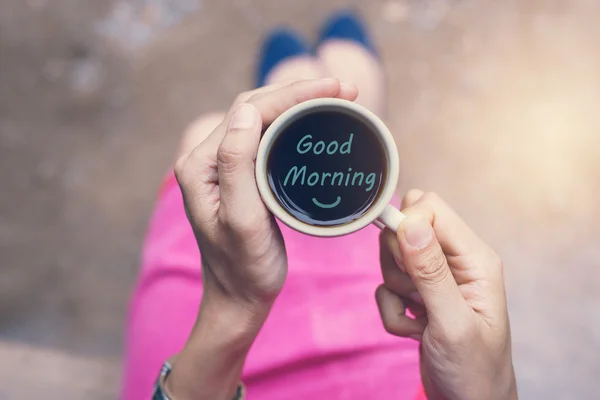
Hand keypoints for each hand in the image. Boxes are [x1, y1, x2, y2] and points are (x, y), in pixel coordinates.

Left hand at [167, 78, 357, 399]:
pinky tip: (314, 120)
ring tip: (337, 97)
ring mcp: (224, 166)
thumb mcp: (243, 221)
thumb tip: (247, 111)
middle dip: (299, 92)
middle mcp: (207, 159)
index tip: (334, 88)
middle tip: (344, 89)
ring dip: (298, 103)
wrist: (239, 298)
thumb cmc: (242, 268)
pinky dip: (294, 124)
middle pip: (255, 108)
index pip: (248, 112)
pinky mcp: (242, 175)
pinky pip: (267, 138)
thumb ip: (237, 166)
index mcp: (200, 165)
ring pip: (263, 119)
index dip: (291, 94)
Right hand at [376, 190, 516, 399]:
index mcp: (474, 258)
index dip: (407, 224)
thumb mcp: (452, 322)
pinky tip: (416, 331)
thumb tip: (410, 222)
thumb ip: (430, 271)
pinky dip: (392, 313)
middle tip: (417, 296)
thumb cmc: (474, 369)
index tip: (400, 256)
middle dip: (398, 264)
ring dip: (395, 293)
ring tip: (421, 319)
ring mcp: (433, 278)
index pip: (431, 208)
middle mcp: (454, 261)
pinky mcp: (416, 295)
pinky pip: (385, 288)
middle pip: (405, 229)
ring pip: (391, 259)